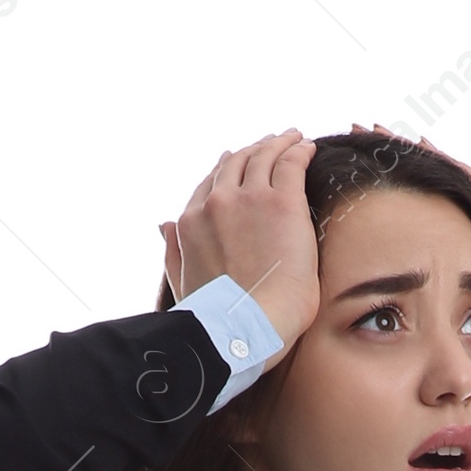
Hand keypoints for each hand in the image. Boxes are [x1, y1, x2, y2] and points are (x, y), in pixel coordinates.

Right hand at [163, 131, 321, 353]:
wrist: (247, 330)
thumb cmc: (219, 322)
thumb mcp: (183, 284)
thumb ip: (173, 251)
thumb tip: (163, 225)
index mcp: (191, 223)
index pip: (210, 184)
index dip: (226, 169)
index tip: (238, 162)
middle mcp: (216, 203)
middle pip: (237, 163)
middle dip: (254, 150)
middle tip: (271, 144)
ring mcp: (249, 199)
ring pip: (264, 156)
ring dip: (279, 143)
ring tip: (293, 139)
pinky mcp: (282, 203)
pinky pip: (291, 163)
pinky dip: (299, 150)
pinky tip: (307, 147)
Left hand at [354, 121, 470, 398]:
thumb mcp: (444, 311)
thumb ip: (419, 296)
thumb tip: (375, 304)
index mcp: (457, 240)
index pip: (420, 198)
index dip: (389, 177)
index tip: (356, 158)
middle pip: (432, 178)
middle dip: (397, 153)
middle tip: (362, 130)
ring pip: (452, 174)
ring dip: (419, 151)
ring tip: (387, 133)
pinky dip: (452, 167)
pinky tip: (426, 148)